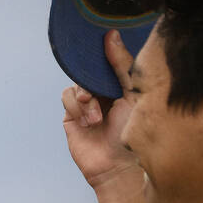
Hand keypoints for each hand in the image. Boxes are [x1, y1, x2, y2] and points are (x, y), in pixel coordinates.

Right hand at [61, 30, 139, 188]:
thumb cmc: (134, 134)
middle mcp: (106, 93)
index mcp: (124, 86)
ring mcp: (88, 104)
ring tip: (96, 118)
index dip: (104, 53)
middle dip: (92, 79)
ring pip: (77, 84)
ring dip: (85, 99)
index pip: (109, 61)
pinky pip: (67, 97)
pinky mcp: (72, 116)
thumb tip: (111, 35)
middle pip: (89, 70)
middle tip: (98, 91)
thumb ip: (122, 65)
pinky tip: (88, 123)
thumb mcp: (134, 93)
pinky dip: (76, 107)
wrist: (119, 167)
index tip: (102, 41)